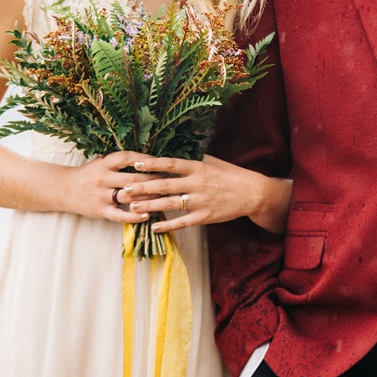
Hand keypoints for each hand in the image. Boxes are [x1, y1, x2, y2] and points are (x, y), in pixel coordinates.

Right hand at [60, 151, 164, 223]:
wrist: (64, 189)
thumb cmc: (89, 174)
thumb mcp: (101, 162)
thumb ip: (120, 162)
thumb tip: (149, 159)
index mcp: (104, 163)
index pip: (128, 158)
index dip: (146, 160)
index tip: (162, 162)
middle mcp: (103, 178)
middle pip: (133, 179)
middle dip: (153, 181)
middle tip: (170, 182)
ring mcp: (101, 195)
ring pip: (129, 197)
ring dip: (148, 198)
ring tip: (164, 198)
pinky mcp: (100, 211)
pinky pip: (120, 215)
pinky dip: (134, 216)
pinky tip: (147, 215)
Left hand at [120, 154, 290, 233]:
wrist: (252, 193)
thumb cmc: (230, 175)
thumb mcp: (213, 162)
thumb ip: (193, 158)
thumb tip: (173, 150)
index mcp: (198, 167)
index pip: (170, 164)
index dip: (152, 164)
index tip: (135, 164)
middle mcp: (197, 183)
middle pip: (165, 185)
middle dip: (143, 187)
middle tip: (124, 189)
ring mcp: (201, 201)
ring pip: (170, 204)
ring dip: (150, 206)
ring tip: (132, 207)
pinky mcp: (205, 217)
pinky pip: (183, 222)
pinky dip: (168, 225)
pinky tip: (154, 227)